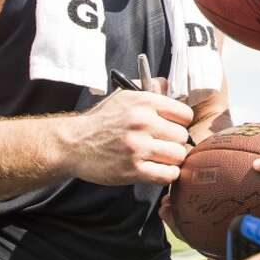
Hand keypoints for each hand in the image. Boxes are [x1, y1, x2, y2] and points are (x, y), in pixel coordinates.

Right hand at [61, 91, 191, 184]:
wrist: (73, 144)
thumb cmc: (102, 121)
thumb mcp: (124, 97)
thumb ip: (149, 90)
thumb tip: (168, 85)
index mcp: (144, 102)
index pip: (185, 114)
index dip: (180, 123)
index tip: (171, 127)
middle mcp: (142, 122)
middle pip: (182, 136)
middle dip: (174, 142)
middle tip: (162, 144)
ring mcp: (138, 147)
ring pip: (178, 156)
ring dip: (171, 160)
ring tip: (159, 157)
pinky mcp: (133, 169)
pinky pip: (167, 175)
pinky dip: (166, 174)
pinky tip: (156, 169)